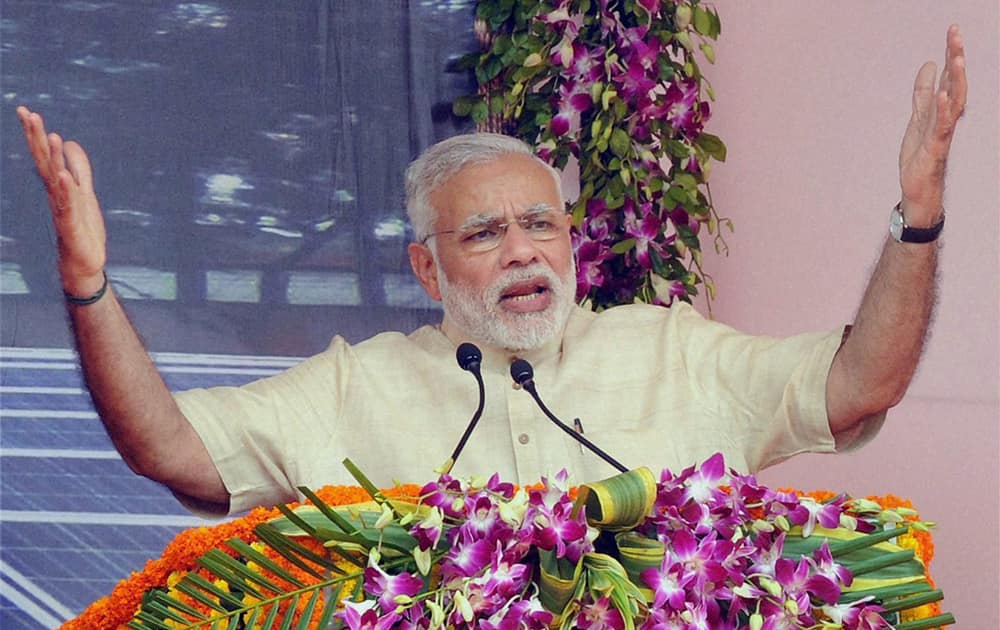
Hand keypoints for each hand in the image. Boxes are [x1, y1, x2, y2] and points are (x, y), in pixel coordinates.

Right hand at [17, 106, 107, 296]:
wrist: (84, 262)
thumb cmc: (81, 227)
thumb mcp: (84, 192)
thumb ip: (79, 169)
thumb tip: (70, 142)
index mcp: (58, 186)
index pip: (44, 156)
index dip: (35, 134)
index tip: (25, 111)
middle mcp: (56, 194)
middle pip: (44, 162)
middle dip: (36, 138)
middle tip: (28, 113)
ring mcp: (63, 208)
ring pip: (55, 179)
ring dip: (53, 157)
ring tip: (51, 134)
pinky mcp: (72, 224)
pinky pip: (68, 204)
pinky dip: (67, 189)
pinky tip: (64, 175)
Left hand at [897, 25, 966, 224]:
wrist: (918, 188)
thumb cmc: (921, 154)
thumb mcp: (918, 117)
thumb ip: (923, 93)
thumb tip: (928, 65)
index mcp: (942, 109)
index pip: (950, 76)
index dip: (952, 53)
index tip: (953, 29)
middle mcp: (946, 118)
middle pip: (955, 82)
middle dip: (956, 57)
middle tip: (955, 33)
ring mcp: (942, 132)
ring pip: (954, 102)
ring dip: (955, 79)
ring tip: (955, 57)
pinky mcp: (935, 147)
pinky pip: (942, 126)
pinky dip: (943, 110)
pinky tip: (943, 94)